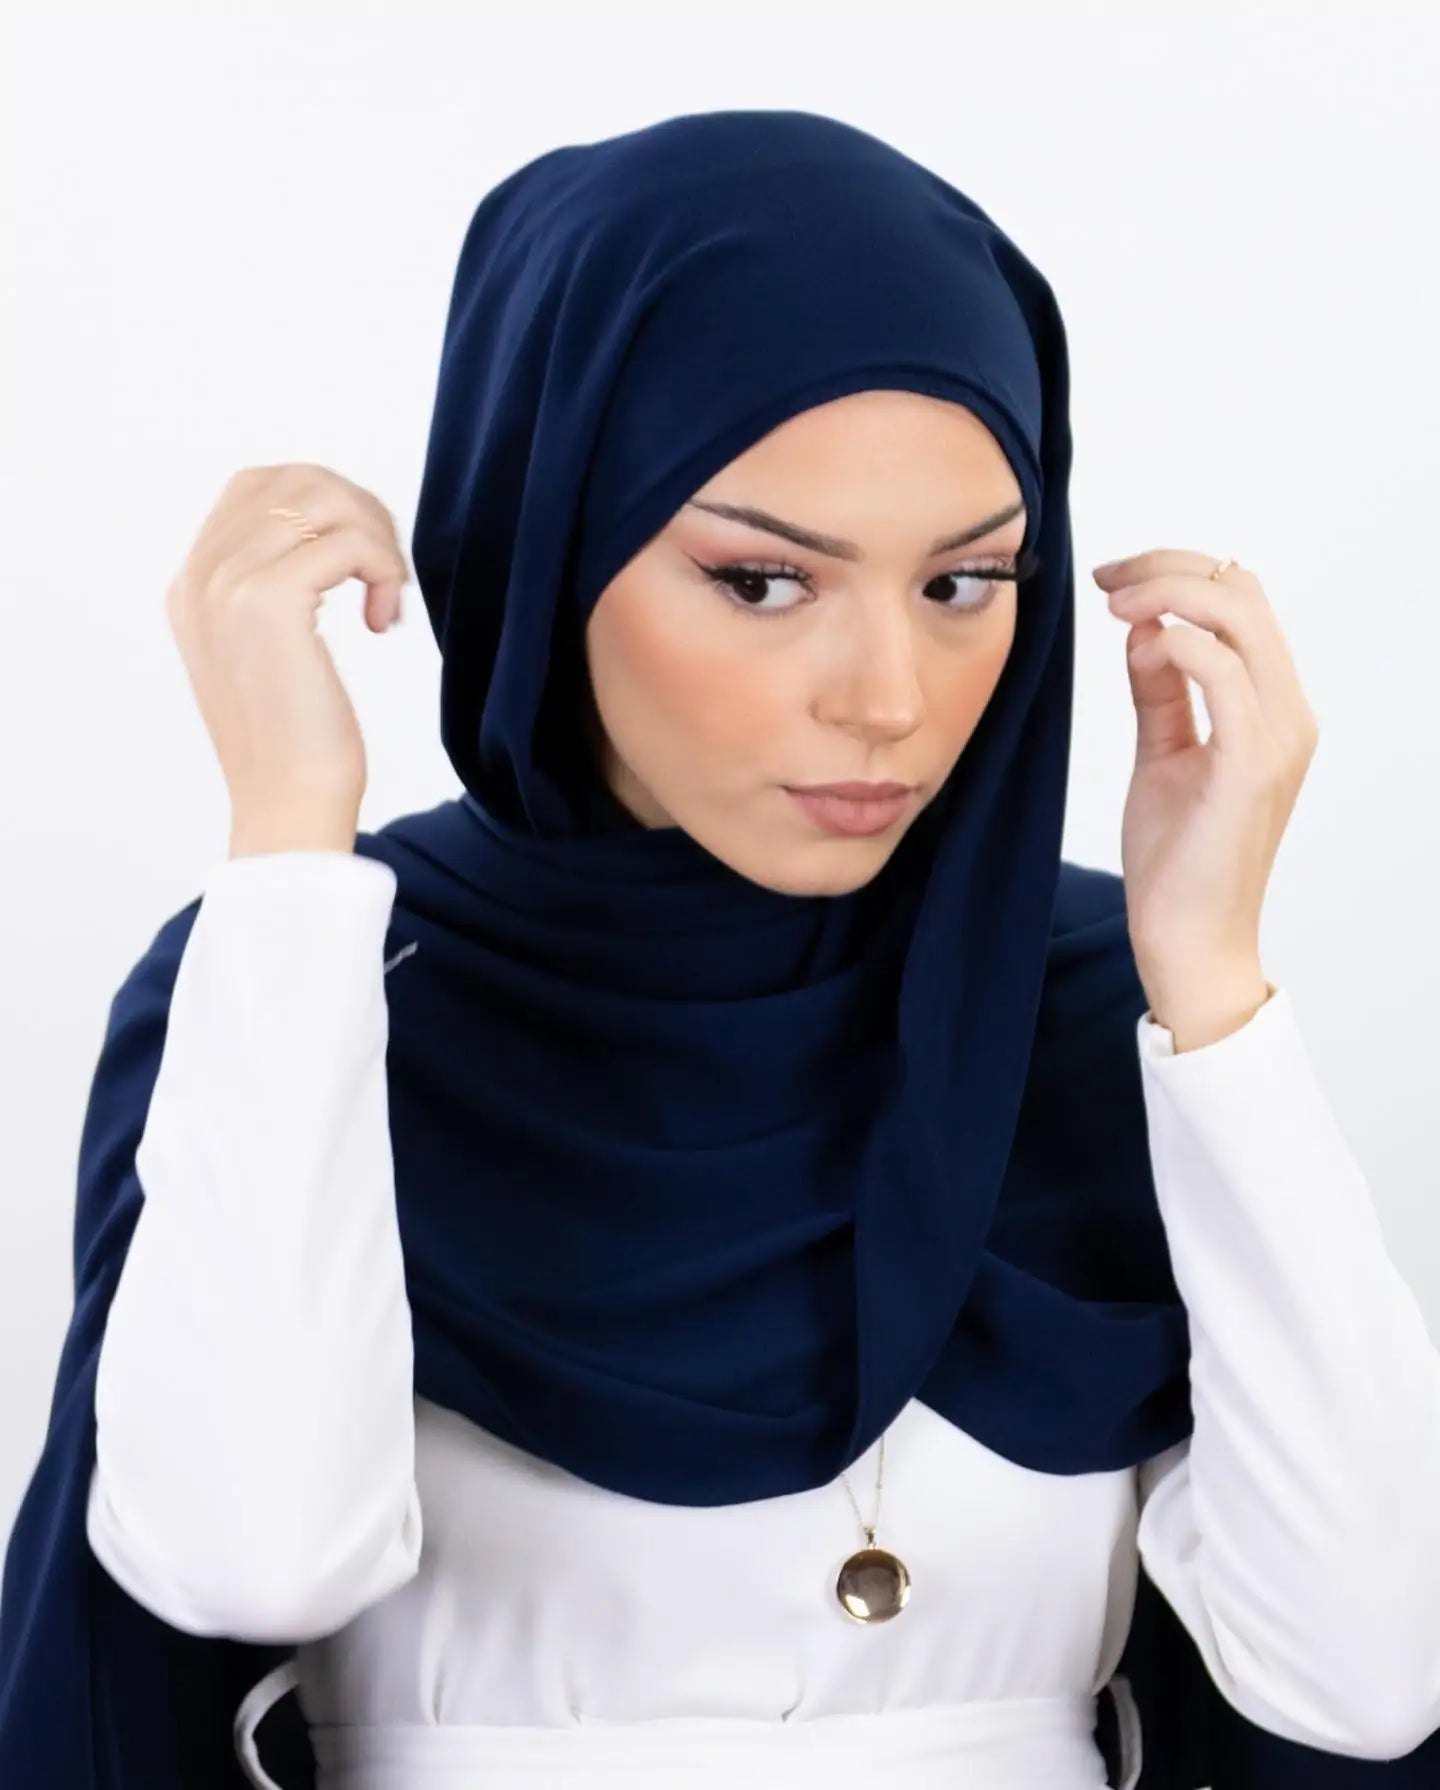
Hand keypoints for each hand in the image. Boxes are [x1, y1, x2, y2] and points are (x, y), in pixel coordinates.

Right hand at [163, 464, 409, 847]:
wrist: (288, 805)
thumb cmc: (297, 745)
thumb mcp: (270, 654)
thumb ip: (275, 589)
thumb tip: (336, 534)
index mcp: (193, 585)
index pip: (258, 488)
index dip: (328, 506)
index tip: (364, 563)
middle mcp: (200, 577)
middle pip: (294, 480)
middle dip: (360, 512)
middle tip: (387, 576)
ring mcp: (227, 585)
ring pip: (325, 501)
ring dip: (377, 541)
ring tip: (386, 601)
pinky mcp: (269, 601)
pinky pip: (348, 542)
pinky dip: (383, 570)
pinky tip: (383, 622)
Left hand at [1092, 548, 1318, 1016]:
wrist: (1188, 939)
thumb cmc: (1178, 858)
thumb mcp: (1162, 754)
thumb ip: (1160, 692)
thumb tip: (1144, 630)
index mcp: (1273, 709)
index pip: (1243, 602)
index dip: (1177, 573)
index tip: (1113, 581)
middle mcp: (1288, 714)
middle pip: (1244, 592)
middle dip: (1168, 567)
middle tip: (1106, 580)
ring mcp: (1277, 737)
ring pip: (1239, 615)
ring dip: (1168, 591)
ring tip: (1113, 602)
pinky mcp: (1250, 765)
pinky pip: (1223, 672)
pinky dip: (1179, 642)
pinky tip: (1139, 644)